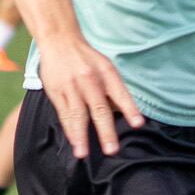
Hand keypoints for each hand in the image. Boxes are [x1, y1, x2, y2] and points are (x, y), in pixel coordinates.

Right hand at [36, 37, 143, 159]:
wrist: (60, 40)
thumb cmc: (87, 58)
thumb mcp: (105, 67)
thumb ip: (113, 90)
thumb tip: (122, 113)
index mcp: (106, 73)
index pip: (121, 94)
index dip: (130, 109)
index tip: (138, 124)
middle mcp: (90, 80)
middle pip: (99, 109)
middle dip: (106, 131)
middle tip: (112, 150)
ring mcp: (72, 87)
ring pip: (77, 115)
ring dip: (81, 136)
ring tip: (83, 154)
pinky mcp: (56, 91)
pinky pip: (63, 114)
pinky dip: (69, 129)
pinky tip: (73, 142)